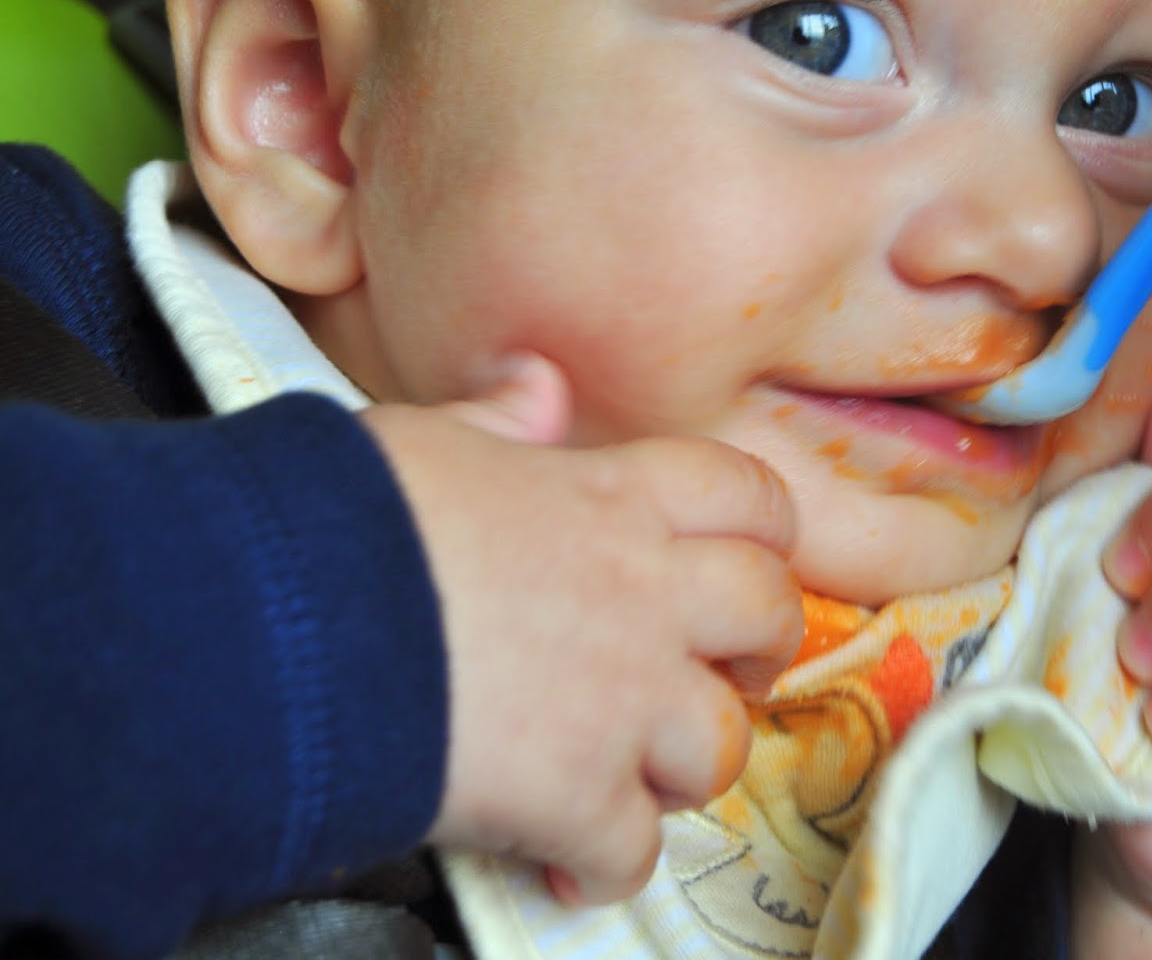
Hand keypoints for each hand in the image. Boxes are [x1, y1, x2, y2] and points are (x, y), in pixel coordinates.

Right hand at [360, 356, 803, 905]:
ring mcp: (619, 699)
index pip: (746, 496)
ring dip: (690, 767)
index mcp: (611, 501)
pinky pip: (630, 850)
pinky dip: (606, 866)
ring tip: (644, 774)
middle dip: (759, 649)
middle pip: (767, 615)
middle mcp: (639, 595)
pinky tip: (570, 862)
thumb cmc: (339, 521)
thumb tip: (534, 385)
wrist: (284, 620)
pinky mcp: (573, 794)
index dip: (764, 531)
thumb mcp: (425, 439)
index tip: (747, 558)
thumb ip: (498, 419)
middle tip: (724, 668)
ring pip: (720, 746)